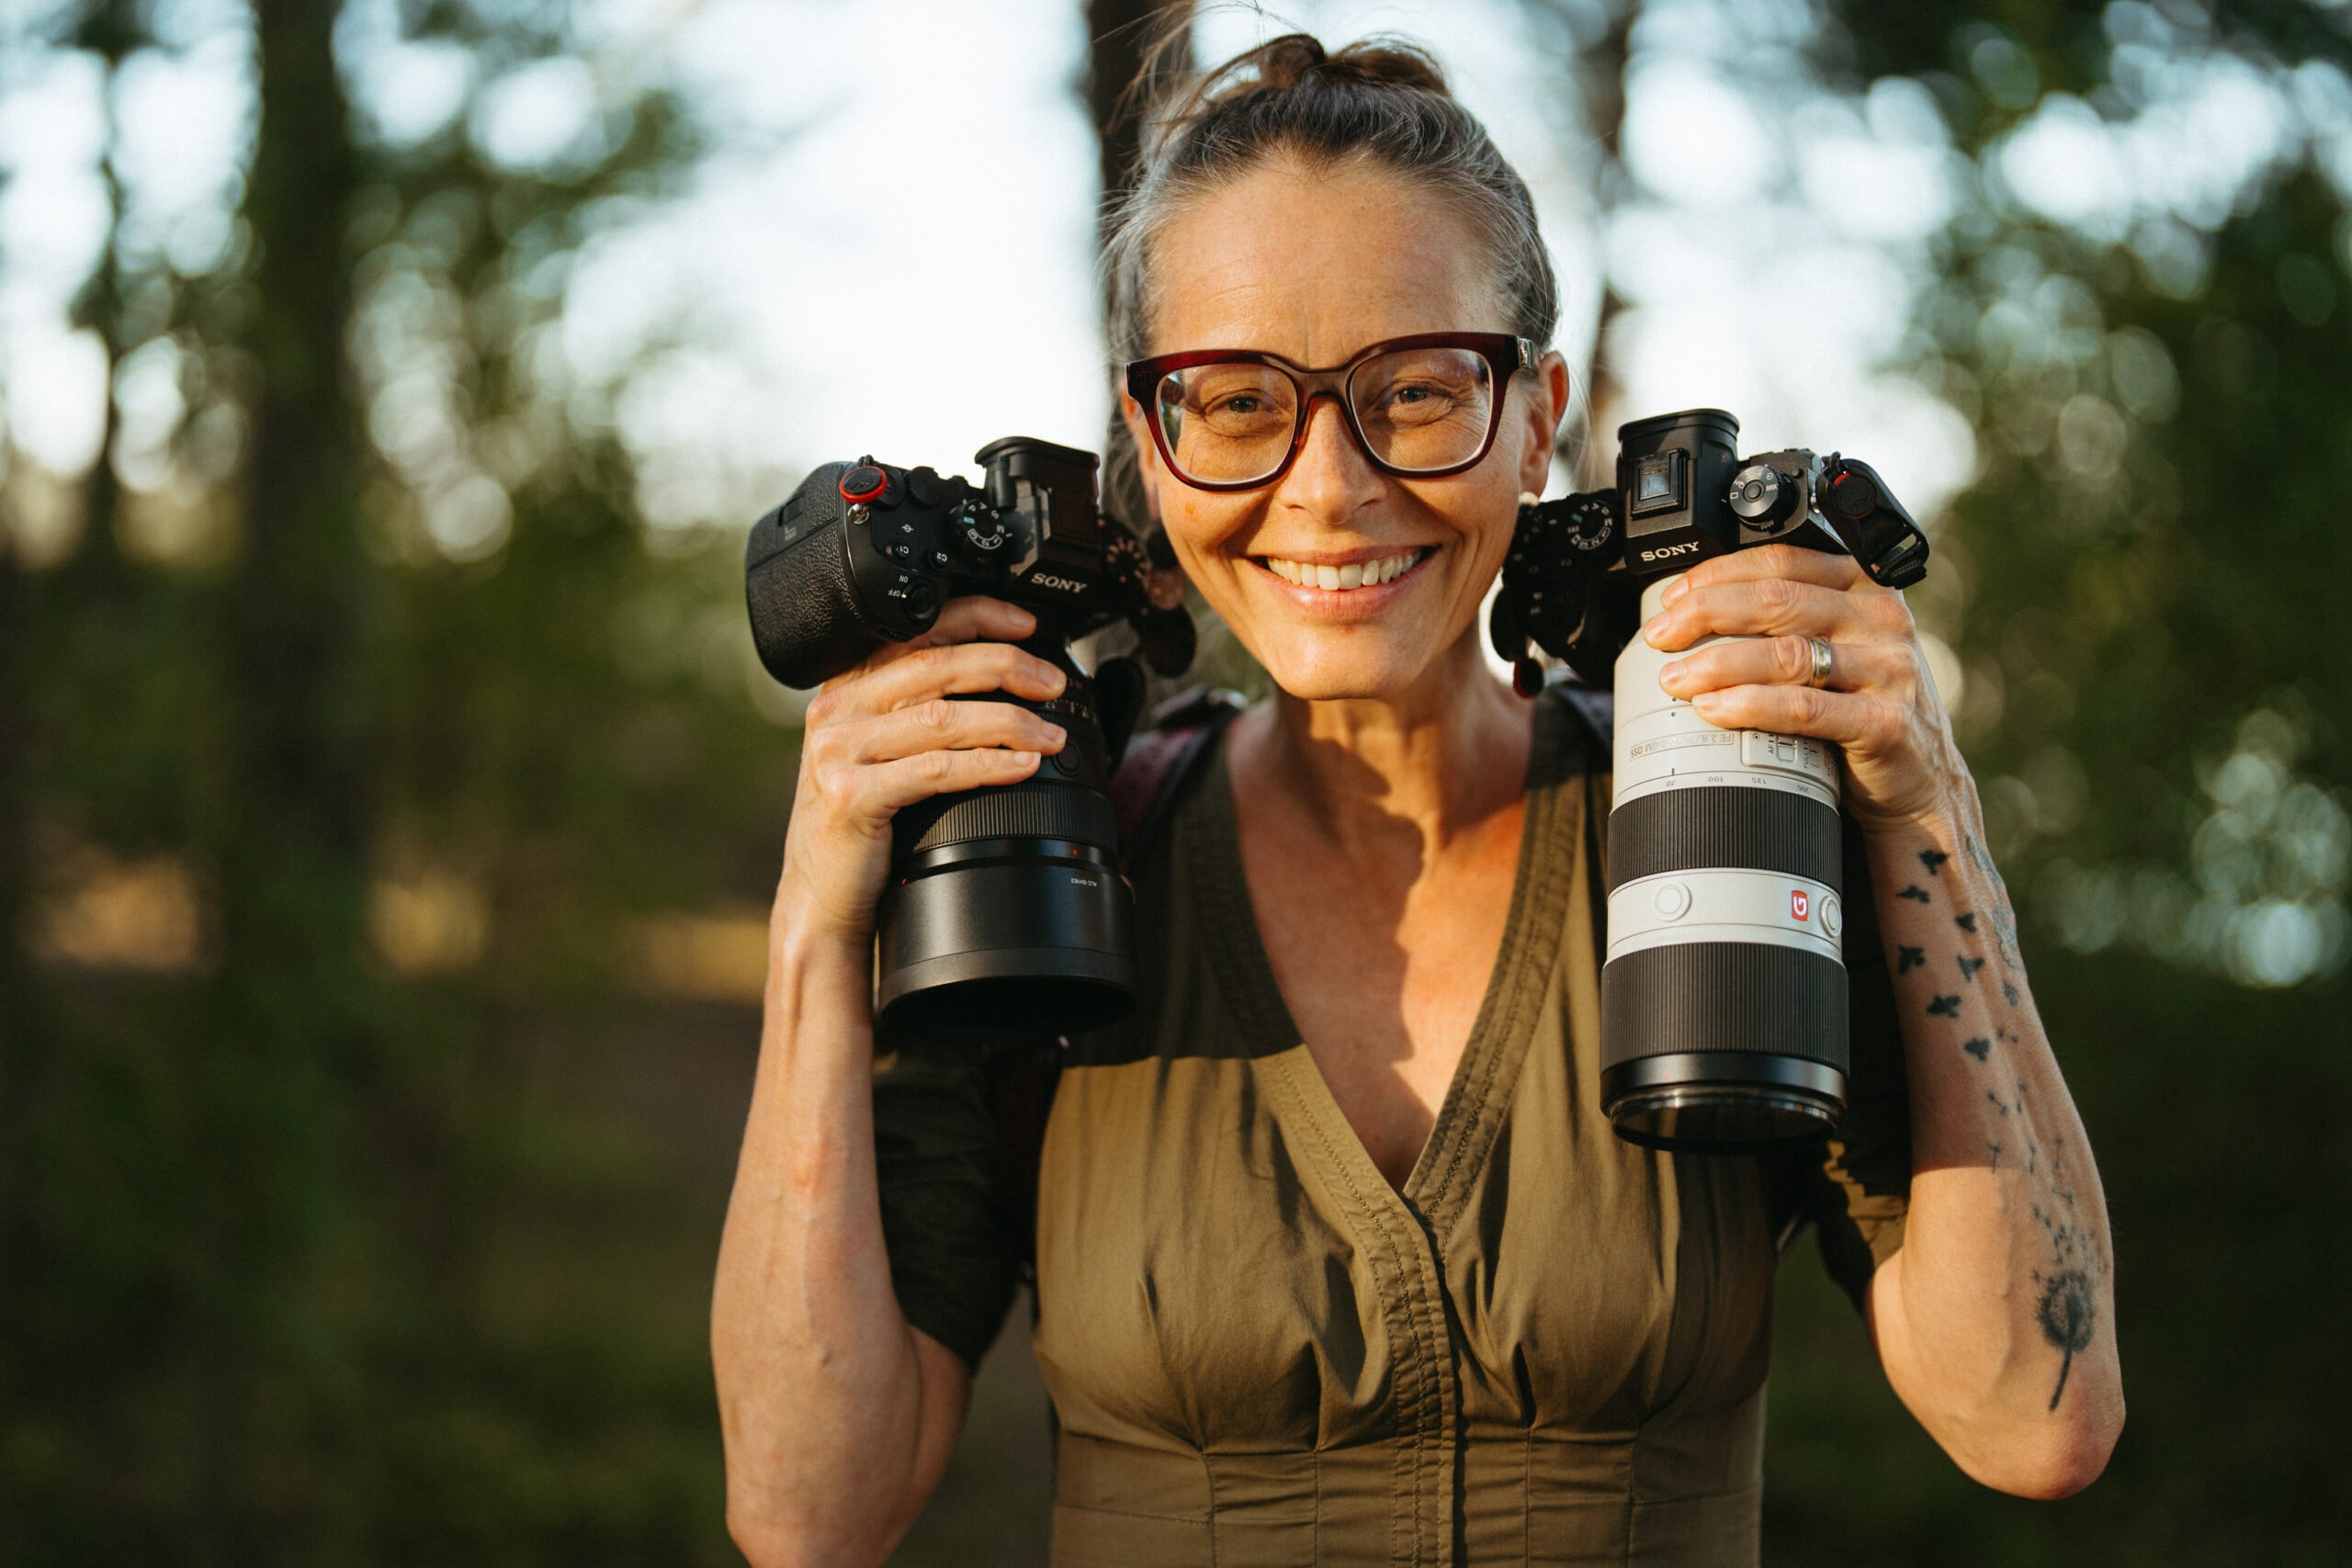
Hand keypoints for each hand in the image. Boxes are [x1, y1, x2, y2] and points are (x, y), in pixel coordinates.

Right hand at [777, 598, 1069, 946]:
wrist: (821, 900)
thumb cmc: (861, 830)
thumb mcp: (880, 758)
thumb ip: (916, 717)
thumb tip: (1004, 688)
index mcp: (846, 690)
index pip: (914, 631)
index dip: (976, 618)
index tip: (1027, 626)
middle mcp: (836, 711)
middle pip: (934, 666)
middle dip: (1006, 667)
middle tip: (1052, 682)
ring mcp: (838, 752)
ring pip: (942, 717)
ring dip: (1009, 722)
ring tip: (1051, 736)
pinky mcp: (851, 795)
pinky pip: (937, 769)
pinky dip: (989, 765)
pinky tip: (1021, 767)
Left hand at [1643, 544, 1969, 830]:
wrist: (1918, 781)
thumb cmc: (1862, 709)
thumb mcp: (1835, 649)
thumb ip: (1789, 624)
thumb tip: (1694, 617)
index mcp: (1864, 587)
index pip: (1782, 561)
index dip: (1717, 575)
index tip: (1671, 599)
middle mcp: (1881, 618)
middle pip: (1777, 601)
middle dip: (1706, 614)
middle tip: (1660, 637)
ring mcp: (1889, 669)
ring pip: (1787, 654)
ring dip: (1719, 663)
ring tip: (1675, 678)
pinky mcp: (1886, 722)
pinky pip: (1805, 709)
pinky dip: (1751, 707)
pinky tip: (1713, 709)